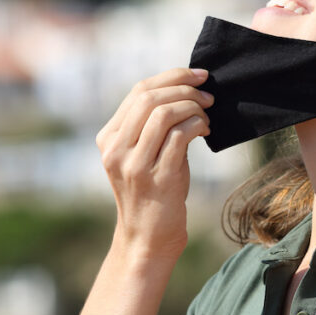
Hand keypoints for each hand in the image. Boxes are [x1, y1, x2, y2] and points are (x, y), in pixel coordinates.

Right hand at [95, 68, 213, 260]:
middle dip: (184, 88)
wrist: (147, 238)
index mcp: (108, 138)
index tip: (198, 76)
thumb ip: (153, 125)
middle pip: (149, 97)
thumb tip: (185, 90)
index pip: (138, 91)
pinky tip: (205, 130)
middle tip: (207, 95)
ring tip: (207, 115)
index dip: (172, 77)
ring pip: (163, 113)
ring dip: (193, 107)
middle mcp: (115, 149)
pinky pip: (179, 136)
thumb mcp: (143, 155)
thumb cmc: (153, 192)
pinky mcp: (157, 178)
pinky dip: (197, 125)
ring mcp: (134, 165)